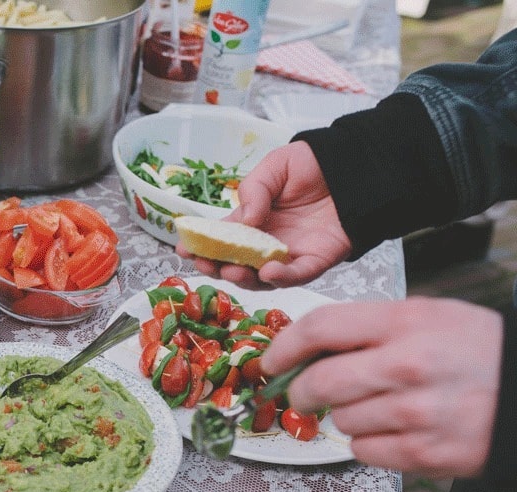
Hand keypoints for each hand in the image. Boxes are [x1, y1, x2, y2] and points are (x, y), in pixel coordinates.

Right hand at [175, 142, 352, 289]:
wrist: (354, 166)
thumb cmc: (312, 164)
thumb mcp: (273, 167)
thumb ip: (254, 191)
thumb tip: (243, 220)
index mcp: (252, 220)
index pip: (221, 238)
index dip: (201, 245)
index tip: (184, 248)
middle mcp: (266, 242)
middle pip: (236, 263)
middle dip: (217, 267)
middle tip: (206, 264)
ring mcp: (289, 254)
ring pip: (261, 278)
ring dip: (244, 278)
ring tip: (233, 271)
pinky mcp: (315, 261)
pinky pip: (296, 276)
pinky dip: (281, 278)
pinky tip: (268, 272)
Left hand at [260, 297, 502, 477]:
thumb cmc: (473, 351)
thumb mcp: (426, 317)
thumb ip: (367, 328)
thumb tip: (303, 349)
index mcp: (405, 322)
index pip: (320, 327)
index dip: (283, 346)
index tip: (271, 360)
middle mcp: (408, 365)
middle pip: (319, 382)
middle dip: (300, 392)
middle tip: (302, 395)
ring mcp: (416, 412)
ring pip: (341, 419)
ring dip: (347, 416)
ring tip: (381, 406)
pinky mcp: (423, 452)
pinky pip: (363, 450)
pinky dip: (370, 442)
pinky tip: (397, 429)